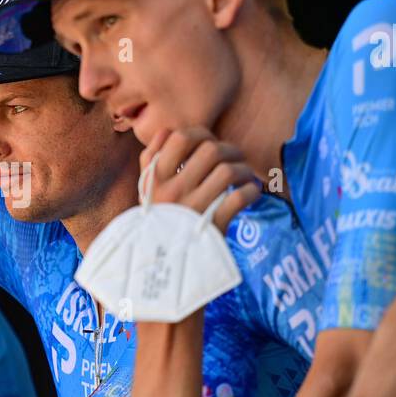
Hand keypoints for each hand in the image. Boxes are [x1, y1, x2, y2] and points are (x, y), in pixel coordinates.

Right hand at [140, 127, 260, 232]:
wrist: (162, 266)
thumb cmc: (157, 222)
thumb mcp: (144, 191)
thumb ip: (150, 160)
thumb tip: (167, 131)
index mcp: (155, 178)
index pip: (181, 138)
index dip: (201, 133)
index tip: (209, 141)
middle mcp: (174, 190)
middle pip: (211, 150)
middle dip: (230, 149)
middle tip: (235, 156)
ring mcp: (194, 208)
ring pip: (228, 171)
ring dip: (243, 169)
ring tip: (245, 175)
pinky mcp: (213, 225)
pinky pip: (240, 197)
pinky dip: (251, 191)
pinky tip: (251, 192)